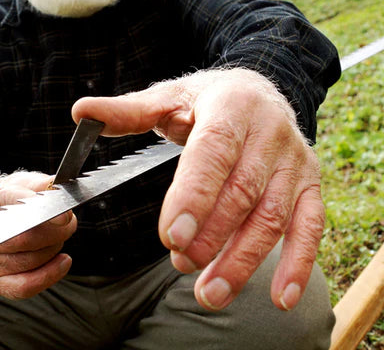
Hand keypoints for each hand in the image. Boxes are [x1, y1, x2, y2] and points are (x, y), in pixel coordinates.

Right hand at [0, 171, 76, 299]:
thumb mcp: (20, 183)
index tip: (64, 215)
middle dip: (56, 231)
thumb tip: (55, 187)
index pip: (8, 201)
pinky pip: (24, 285)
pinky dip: (49, 275)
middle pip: (25, 237)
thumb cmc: (5, 200)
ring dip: (54, 247)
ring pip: (31, 259)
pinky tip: (63, 262)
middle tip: (69, 222)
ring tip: (58, 236)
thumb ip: (38, 184)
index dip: (38, 207)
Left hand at [72, 68, 324, 310]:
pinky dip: (299, 264)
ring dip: (244, 260)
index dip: (194, 195)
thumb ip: (128, 112)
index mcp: (231, 106)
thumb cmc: (206, 100)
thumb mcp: (168, 97)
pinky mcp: (310, 184)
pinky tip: (280, 299)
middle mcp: (269, 133)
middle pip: (242, 191)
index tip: (171, 236)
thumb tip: (80, 111)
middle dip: (211, 235)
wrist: (260, 91)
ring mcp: (294, 161)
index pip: (213, 152)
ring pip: (273, 216)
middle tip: (180, 263)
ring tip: (210, 293)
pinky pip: (310, 226)